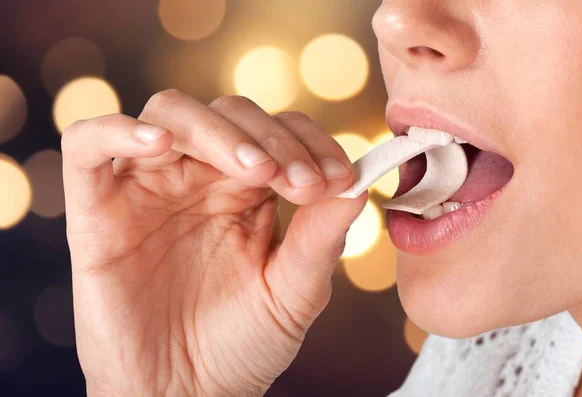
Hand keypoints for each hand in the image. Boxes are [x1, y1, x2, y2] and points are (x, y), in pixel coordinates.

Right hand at [62, 90, 366, 396]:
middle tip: (302, 182)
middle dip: (271, 139)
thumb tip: (358, 183)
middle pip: (228, 114)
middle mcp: (198, 179)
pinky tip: (159, 144)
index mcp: (245, 191)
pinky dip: (116, 131)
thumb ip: (322, 237)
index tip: (339, 178)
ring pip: (170, 114)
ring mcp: (147, 189)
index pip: (277, 131)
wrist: (186, 396)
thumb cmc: (241, 344)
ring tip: (254, 171)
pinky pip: (87, 146)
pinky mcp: (95, 212)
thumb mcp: (294, 292)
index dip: (309, 142)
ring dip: (217, 132)